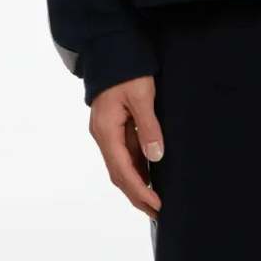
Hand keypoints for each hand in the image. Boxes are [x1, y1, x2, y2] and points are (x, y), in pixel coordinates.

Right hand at [89, 74, 163, 215]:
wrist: (110, 49)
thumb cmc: (126, 70)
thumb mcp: (141, 97)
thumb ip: (148, 127)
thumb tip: (155, 157)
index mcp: (106, 131)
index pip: (123, 170)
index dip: (140, 190)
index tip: (156, 205)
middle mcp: (103, 135)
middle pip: (119, 174)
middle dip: (137, 195)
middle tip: (158, 211)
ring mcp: (107, 132)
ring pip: (121, 166)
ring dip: (137, 184)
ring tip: (155, 201)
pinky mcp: (114, 127)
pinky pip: (124, 154)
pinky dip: (136, 169)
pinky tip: (150, 177)